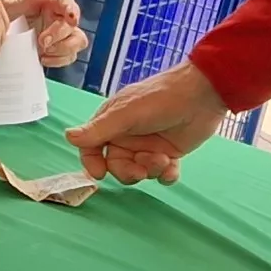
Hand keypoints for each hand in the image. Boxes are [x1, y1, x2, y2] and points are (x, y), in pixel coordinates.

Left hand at [2, 0, 90, 66]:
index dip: (70, 9)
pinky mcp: (58, 47)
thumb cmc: (4, 9)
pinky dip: (58, 60)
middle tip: (42, 42)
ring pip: (78, 40)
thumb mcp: (7, 3)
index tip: (71, 18)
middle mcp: (59, 14)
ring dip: (64, 48)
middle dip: (59, 34)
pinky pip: (69, 55)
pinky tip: (42, 59)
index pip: (64, 1)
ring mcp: (60, 32)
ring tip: (44, 51)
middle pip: (72, 24)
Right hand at [66, 62, 228, 185]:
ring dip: (150, 170)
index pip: (92, 148)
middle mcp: (127, 135)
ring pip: (139, 171)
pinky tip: (173, 168)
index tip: (100, 175)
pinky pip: (161, 174)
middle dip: (128, 172)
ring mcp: (148, 145)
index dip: (92, 163)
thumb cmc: (161, 98)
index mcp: (112, 122)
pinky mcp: (169, 153)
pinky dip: (166, 175)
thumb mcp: (126, 114)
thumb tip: (68, 136)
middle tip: (142, 171)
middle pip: (116, 165)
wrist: (203, 95)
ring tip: (163, 160)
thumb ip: (99, 129)